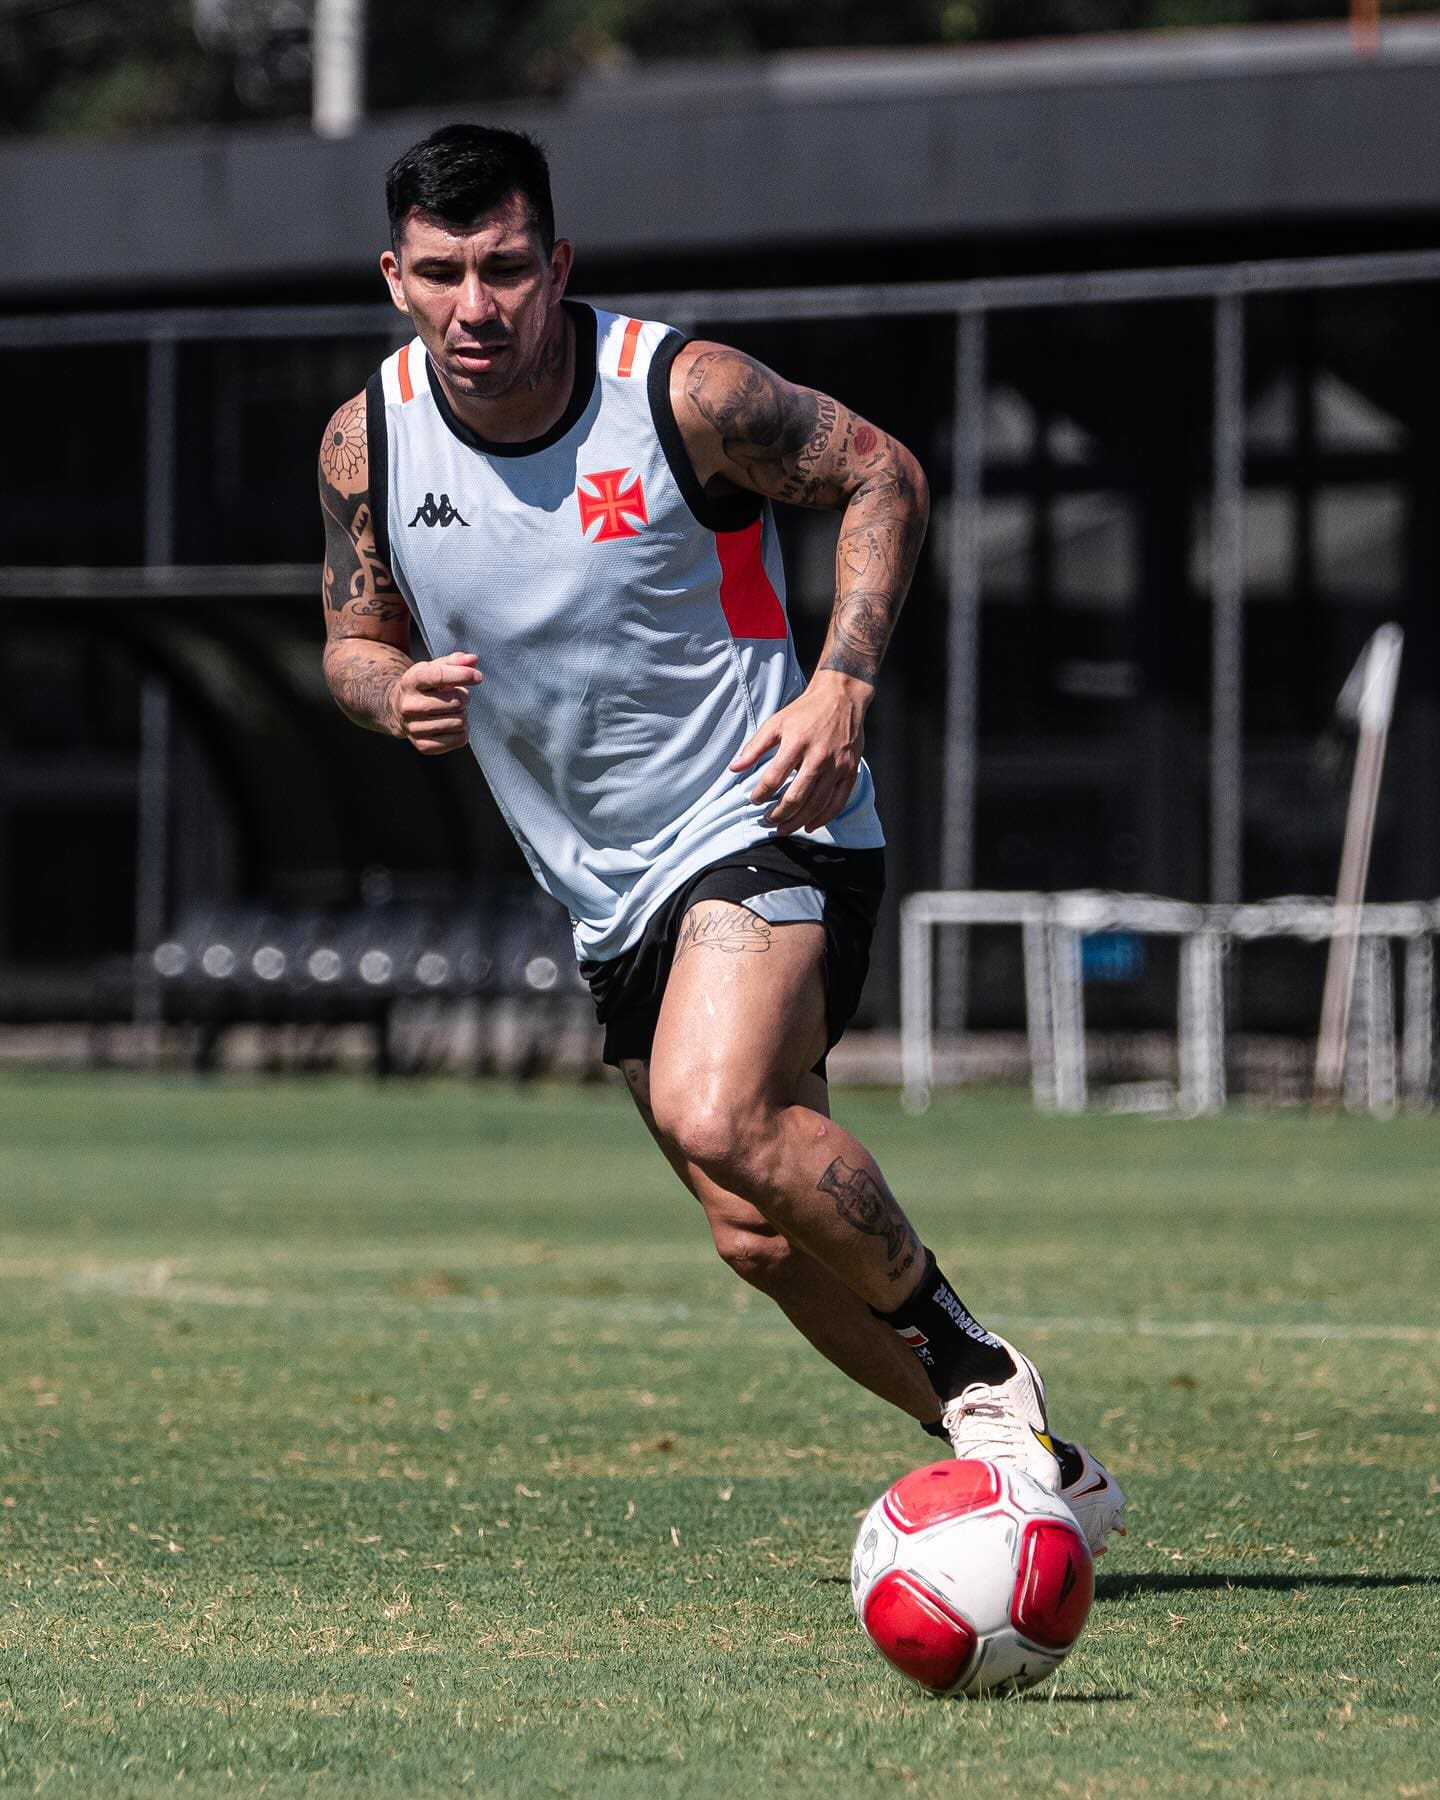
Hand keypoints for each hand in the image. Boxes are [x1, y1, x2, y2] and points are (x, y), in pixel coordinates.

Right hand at [392, 652, 481, 754]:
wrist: (398, 709)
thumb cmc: (424, 686)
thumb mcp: (434, 668)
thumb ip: (455, 661)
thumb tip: (473, 660)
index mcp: (411, 681)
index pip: (438, 676)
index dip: (462, 675)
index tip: (477, 677)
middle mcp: (409, 705)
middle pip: (455, 701)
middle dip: (463, 697)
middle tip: (455, 696)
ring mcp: (414, 727)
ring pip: (459, 722)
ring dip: (462, 715)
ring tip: (451, 711)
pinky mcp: (423, 746)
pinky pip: (459, 739)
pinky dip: (462, 732)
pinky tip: (451, 724)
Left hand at [731, 671, 868, 834]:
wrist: (841, 697)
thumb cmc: (805, 712)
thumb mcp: (775, 723)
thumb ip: (754, 747)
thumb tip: (734, 768)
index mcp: (797, 743)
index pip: (774, 778)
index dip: (761, 794)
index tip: (754, 800)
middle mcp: (819, 757)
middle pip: (797, 797)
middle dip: (779, 814)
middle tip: (767, 822)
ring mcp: (837, 766)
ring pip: (817, 804)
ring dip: (798, 821)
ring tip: (783, 828)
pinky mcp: (851, 771)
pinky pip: (837, 802)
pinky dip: (823, 818)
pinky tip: (809, 825)